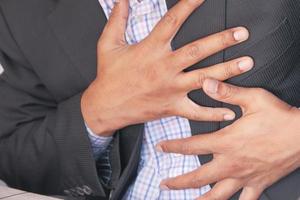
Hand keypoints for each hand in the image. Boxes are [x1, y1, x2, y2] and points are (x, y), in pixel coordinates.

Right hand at [81, 0, 251, 135]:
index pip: (173, 21)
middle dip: (221, 40)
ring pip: (203, 79)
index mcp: (150, 49)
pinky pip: (196, 111)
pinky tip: (229, 111)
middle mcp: (164, 68)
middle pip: (197, 51)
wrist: (106, 106)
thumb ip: (117, 20)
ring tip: (247, 63)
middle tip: (242, 33)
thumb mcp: (108, 44)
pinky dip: (213, 112)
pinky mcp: (172, 107)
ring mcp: (170, 89)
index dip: (190, 4)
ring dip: (226, 71)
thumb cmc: (109, 75)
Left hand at [157, 79, 299, 199]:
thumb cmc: (279, 117)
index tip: (160, 147)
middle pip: (198, 177)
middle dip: (178, 181)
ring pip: (218, 195)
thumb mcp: (253, 99)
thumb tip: (206, 82)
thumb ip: (227, 92)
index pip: (192, 146)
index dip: (173, 146)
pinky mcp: (259, 183)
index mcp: (226, 142)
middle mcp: (232, 163)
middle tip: (164, 184)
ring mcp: (245, 176)